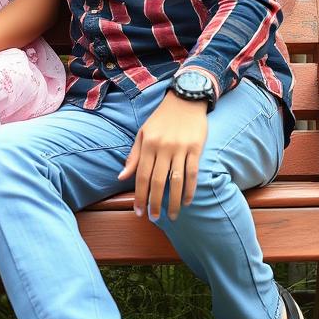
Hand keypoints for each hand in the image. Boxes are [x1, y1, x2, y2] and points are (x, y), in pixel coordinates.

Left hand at [119, 91, 207, 220]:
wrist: (185, 100)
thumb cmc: (161, 119)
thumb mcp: (143, 133)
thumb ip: (133, 156)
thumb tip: (122, 176)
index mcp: (148, 144)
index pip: (141, 175)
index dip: (139, 195)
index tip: (138, 211)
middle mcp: (163, 147)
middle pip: (157, 181)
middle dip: (154, 202)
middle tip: (154, 218)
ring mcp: (180, 148)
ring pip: (176, 180)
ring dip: (173, 201)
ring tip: (171, 216)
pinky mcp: (196, 148)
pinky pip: (193, 173)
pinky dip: (190, 189)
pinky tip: (187, 201)